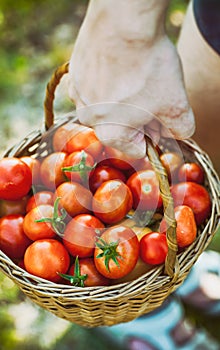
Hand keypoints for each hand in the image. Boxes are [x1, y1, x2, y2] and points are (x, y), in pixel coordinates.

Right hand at [68, 0, 194, 157]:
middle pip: (121, 127)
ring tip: (135, 76)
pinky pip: (94, 86)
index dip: (153, 136)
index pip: (137, 149)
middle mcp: (89, 120)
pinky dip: (107, 80)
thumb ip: (180, 129)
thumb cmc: (148, 67)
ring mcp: (78, 96)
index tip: (159, 118)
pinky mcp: (74, 74)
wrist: (122, 22)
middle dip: (137, 117)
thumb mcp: (176, 104)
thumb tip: (176, 133)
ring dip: (121, 98)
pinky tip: (120, 65)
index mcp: (111, 134)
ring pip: (106, 106)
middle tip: (151, 93)